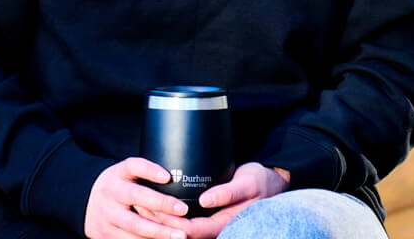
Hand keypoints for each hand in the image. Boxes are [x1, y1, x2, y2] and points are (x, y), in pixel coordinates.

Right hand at [84, 157, 191, 238]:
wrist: (88, 206)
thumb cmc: (117, 188)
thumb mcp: (125, 176)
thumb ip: (144, 177)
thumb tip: (176, 182)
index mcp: (117, 174)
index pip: (133, 166)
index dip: (150, 170)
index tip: (167, 177)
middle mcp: (110, 192)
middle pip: (135, 196)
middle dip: (161, 203)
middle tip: (183, 209)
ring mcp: (107, 215)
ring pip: (134, 224)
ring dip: (158, 231)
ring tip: (179, 235)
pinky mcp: (107, 234)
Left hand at [146, 163, 287, 237]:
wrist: (271, 183)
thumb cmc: (260, 182)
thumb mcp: (246, 184)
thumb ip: (227, 192)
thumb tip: (206, 200)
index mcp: (224, 224)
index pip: (192, 230)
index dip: (172, 223)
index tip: (154, 210)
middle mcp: (216, 227)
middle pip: (183, 232)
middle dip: (162, 222)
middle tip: (142, 206)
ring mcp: (212, 223)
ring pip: (183, 228)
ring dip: (164, 219)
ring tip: (143, 205)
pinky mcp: (209, 216)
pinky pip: (189, 221)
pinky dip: (172, 215)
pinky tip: (158, 205)